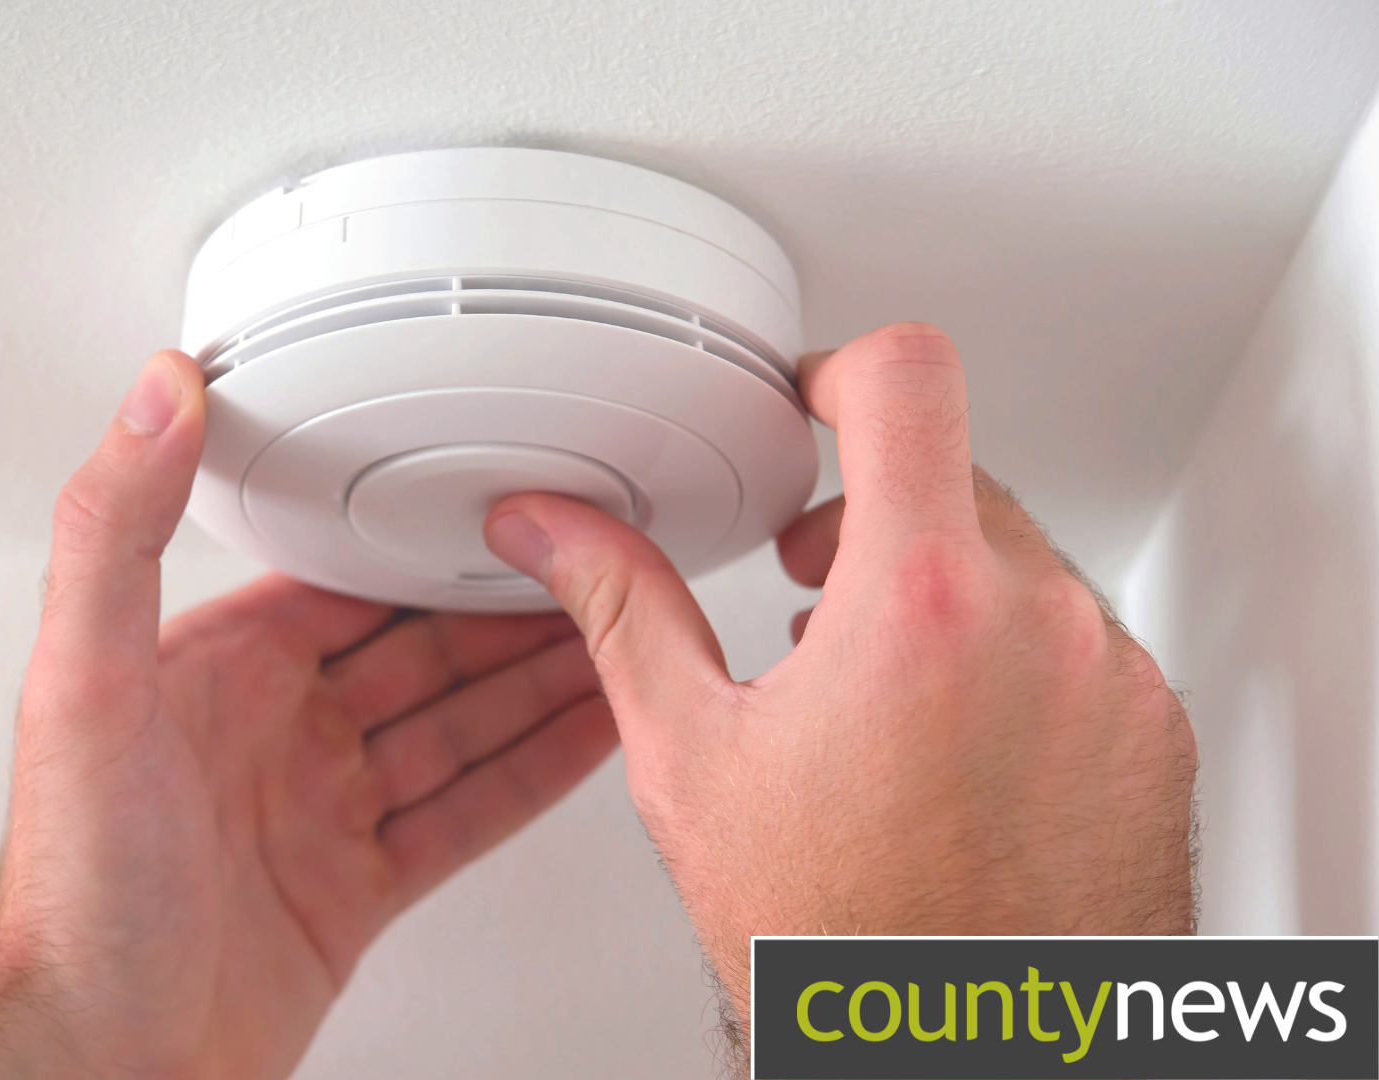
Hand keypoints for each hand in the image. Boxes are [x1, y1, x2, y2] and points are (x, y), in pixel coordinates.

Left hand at [0, 350, 619, 1077]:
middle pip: (420, 649)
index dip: (426, 539)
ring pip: (457, 725)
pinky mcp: (356, 888)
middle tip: (595, 563)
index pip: (344, 578)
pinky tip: (586, 734)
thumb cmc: (75, 891)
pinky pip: (466, 812)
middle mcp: (273, 734)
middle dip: (507, 608)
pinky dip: (533, 773)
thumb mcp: (83, 682)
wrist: (101, 1052)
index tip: (496, 498)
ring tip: (621, 636)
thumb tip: (153, 394)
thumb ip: (114, 532)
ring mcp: (319, 813)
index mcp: (216, 671)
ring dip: (539, 681)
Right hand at [482, 324, 1195, 1034]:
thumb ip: (624, 610)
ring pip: (1022, 565)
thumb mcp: (693, 757)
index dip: (843, 369)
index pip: (908, 379)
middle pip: (957, 477)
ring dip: (947, 597)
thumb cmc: (835, 941)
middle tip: (813, 594)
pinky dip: (1015, 665)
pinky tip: (951, 751)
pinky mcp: (1155, 739)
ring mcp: (1115, 685)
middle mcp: (1044, 626)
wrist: (952, 1053)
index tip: (816, 402)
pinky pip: (1084, 646)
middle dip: (874, 516)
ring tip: (878, 695)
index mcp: (920, 605)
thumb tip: (553, 530)